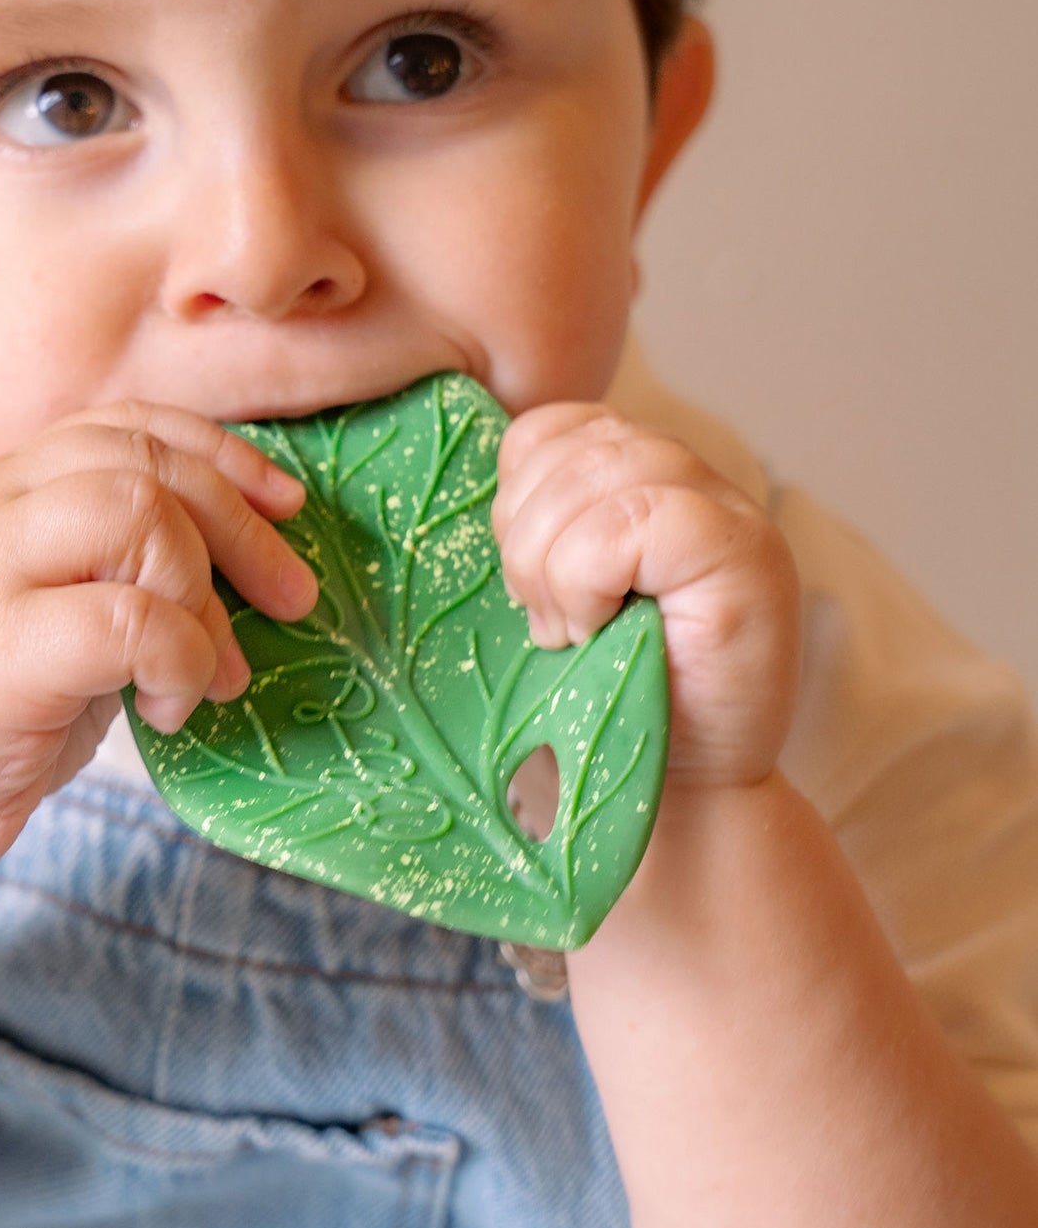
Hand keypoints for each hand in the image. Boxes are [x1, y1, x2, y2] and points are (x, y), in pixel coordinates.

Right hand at [0, 403, 319, 884]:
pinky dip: (178, 658)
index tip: (286, 507)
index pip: (119, 424)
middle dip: (240, 524)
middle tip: (289, 602)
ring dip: (201, 593)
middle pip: (140, 458)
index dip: (219, 454)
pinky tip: (169, 707)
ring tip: (211, 671)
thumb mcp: (53, 620)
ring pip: (132, 510)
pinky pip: (123, 617)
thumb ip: (122, 572)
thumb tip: (255, 561)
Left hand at [491, 404, 800, 792]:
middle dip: (524, 536)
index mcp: (648, 477)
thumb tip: (479, 478)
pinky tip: (600, 632)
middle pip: (572, 445)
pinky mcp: (748, 559)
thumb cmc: (605, 699)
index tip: (527, 579)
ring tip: (572, 631)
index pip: (554, 428)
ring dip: (553, 564)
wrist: (679, 799)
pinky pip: (633, 520)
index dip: (515, 493)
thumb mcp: (558, 591)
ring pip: (598, 473)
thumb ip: (545, 523)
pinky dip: (588, 580)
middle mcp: (701, 481)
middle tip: (546, 620)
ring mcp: (734, 515)